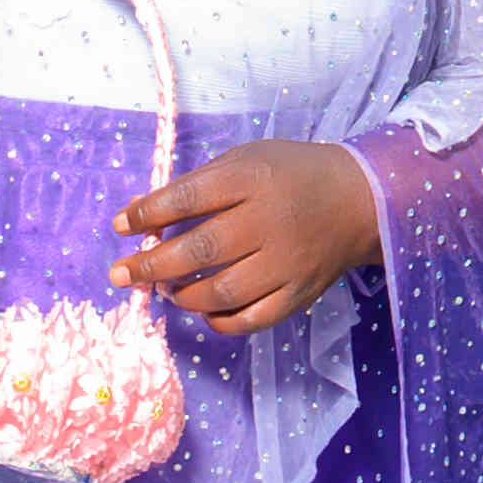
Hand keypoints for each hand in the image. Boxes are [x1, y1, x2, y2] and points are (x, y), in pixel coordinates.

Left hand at [112, 140, 382, 336]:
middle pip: (200, 249)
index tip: (121, 225)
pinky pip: (251, 319)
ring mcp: (287, 263)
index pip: (188, 198)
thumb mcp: (245, 160)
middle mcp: (269, 222)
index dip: (148, 214)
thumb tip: (138, 215)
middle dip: (151, 264)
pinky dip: (219, 321)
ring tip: (165, 289)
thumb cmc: (291, 175)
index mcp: (253, 179)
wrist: (361, 199)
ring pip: (222, 292)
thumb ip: (195, 186)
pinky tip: (202, 310)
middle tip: (120, 274)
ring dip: (182, 295)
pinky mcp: (299, 293)